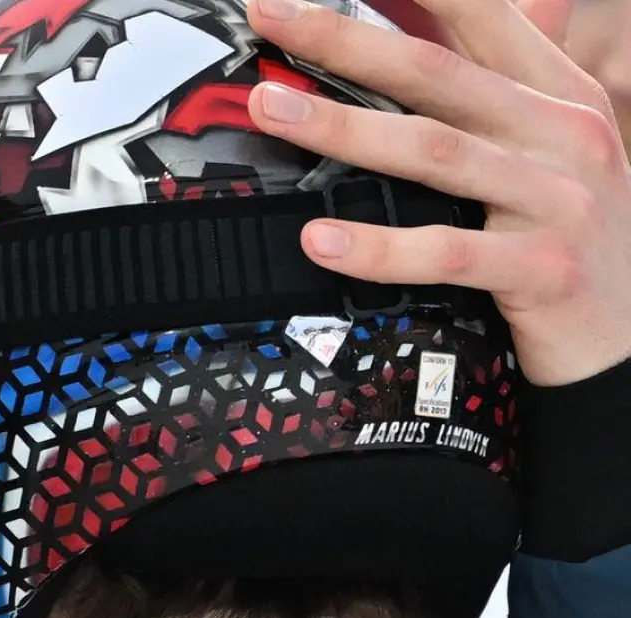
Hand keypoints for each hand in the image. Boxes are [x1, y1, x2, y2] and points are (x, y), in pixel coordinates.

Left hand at [245, 0, 630, 386]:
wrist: (625, 337)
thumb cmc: (566, 235)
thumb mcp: (544, 147)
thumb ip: (491, 85)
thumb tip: (426, 20)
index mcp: (558, 93)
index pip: (483, 14)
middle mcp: (562, 134)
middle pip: (436, 73)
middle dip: (345, 40)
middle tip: (271, 16)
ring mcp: (558, 199)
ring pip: (432, 150)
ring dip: (342, 126)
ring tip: (270, 109)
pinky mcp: (544, 268)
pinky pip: (446, 252)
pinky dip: (379, 247)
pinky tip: (320, 239)